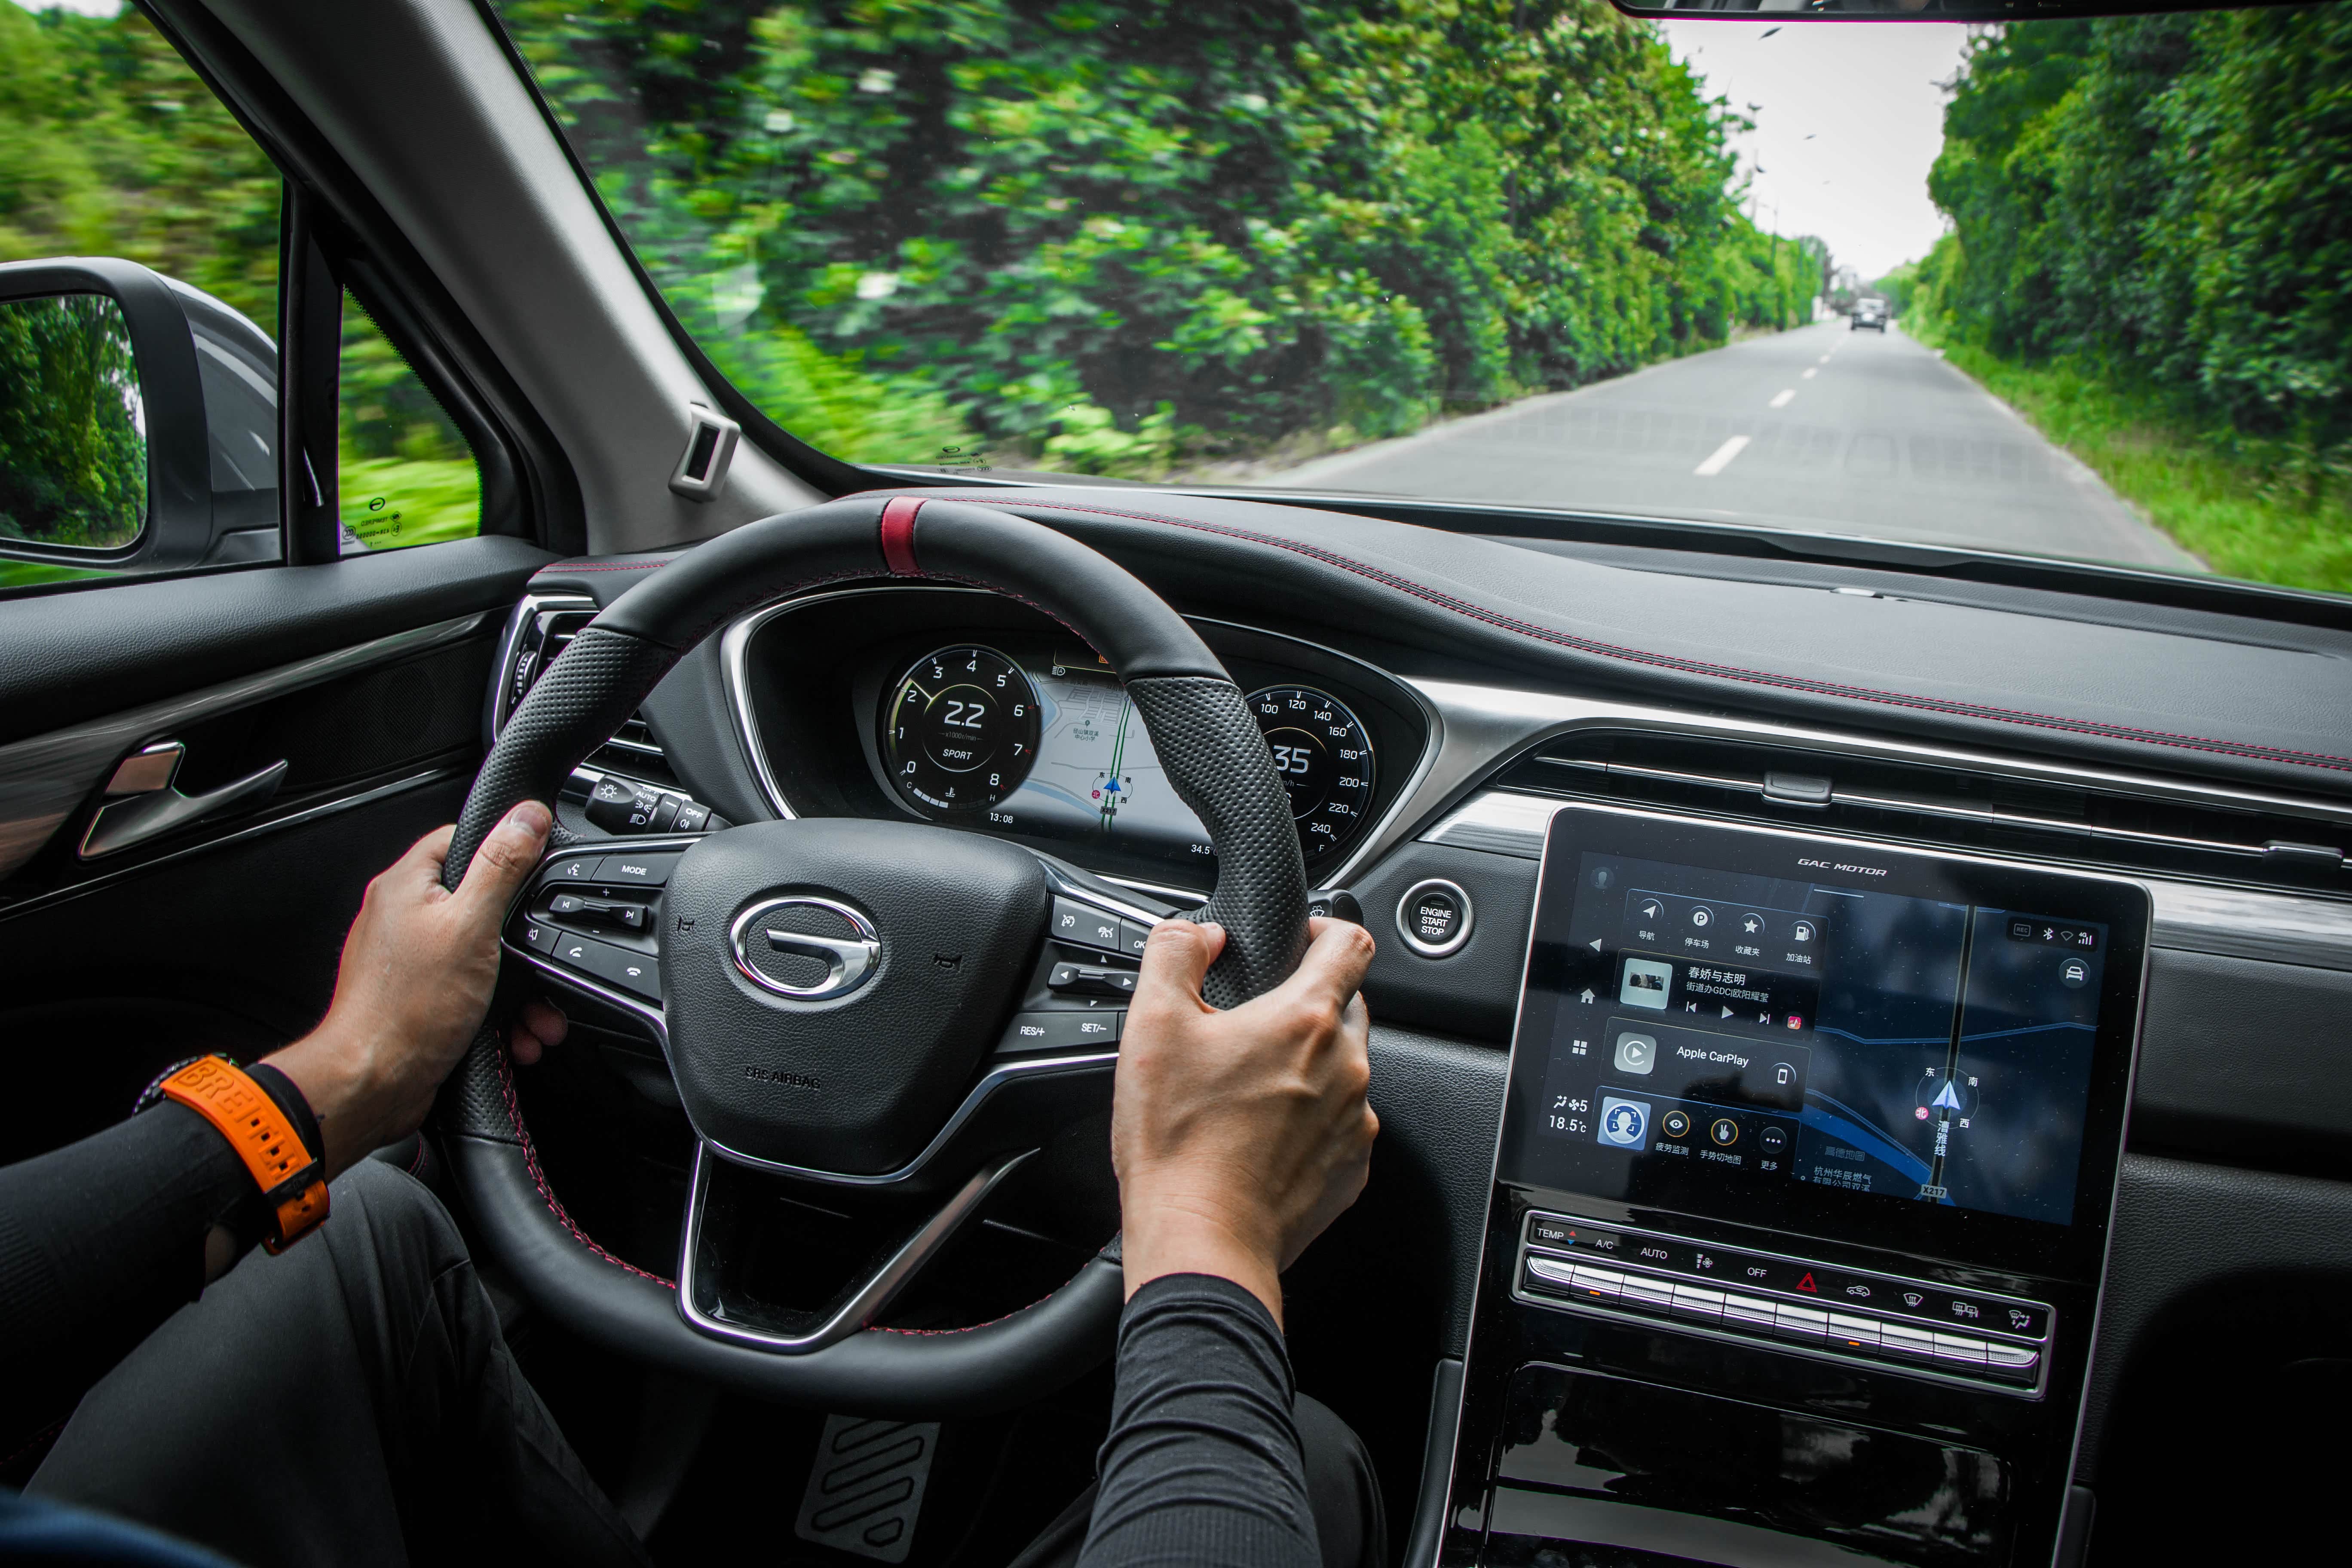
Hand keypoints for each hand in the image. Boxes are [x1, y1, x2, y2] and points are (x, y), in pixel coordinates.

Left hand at [265, 802, 551, 1178]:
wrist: (370, 1083)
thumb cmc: (406, 1009)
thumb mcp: (471, 925)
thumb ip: (501, 867)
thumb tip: (526, 816)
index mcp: (406, 885)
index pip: (461, 839)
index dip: (505, 851)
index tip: (536, 872)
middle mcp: (401, 917)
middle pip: (480, 903)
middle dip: (523, 941)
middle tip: (541, 962)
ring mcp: (407, 960)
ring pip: (481, 955)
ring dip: (519, 987)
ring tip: (537, 1016)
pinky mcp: (417, 999)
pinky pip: (470, 992)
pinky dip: (498, 1012)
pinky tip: (514, 1035)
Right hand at [1111, 915, 1378, 1324]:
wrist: (1200, 1240)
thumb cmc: (1178, 1142)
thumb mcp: (1152, 1024)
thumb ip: (1175, 955)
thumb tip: (1199, 933)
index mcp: (1306, 1020)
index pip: (1351, 944)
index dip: (1327, 929)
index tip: (1303, 940)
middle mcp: (1346, 1066)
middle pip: (1348, 1006)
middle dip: (1309, 1002)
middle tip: (1255, 1023)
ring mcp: (1354, 1121)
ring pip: (1345, 1068)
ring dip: (1309, 1065)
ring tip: (1250, 1086)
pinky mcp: (1351, 1168)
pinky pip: (1341, 1123)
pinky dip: (1310, 1119)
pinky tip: (1262, 1134)